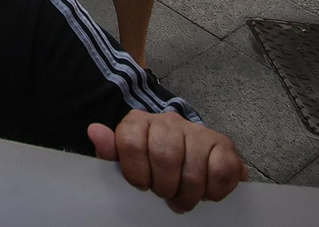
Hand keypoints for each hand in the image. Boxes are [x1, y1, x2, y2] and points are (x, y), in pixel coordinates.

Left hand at [89, 110, 246, 212]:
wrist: (188, 157)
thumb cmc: (150, 162)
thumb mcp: (124, 158)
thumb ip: (110, 150)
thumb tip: (94, 131)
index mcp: (139, 122)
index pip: (131, 142)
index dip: (136, 172)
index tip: (141, 184)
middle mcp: (169, 121)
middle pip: (164, 157)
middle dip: (164, 186)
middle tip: (165, 195)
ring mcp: (198, 131)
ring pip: (193, 171)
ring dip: (189, 194)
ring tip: (183, 197)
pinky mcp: (223, 144)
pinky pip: (221, 172)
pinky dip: (214, 191)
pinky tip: (205, 191)